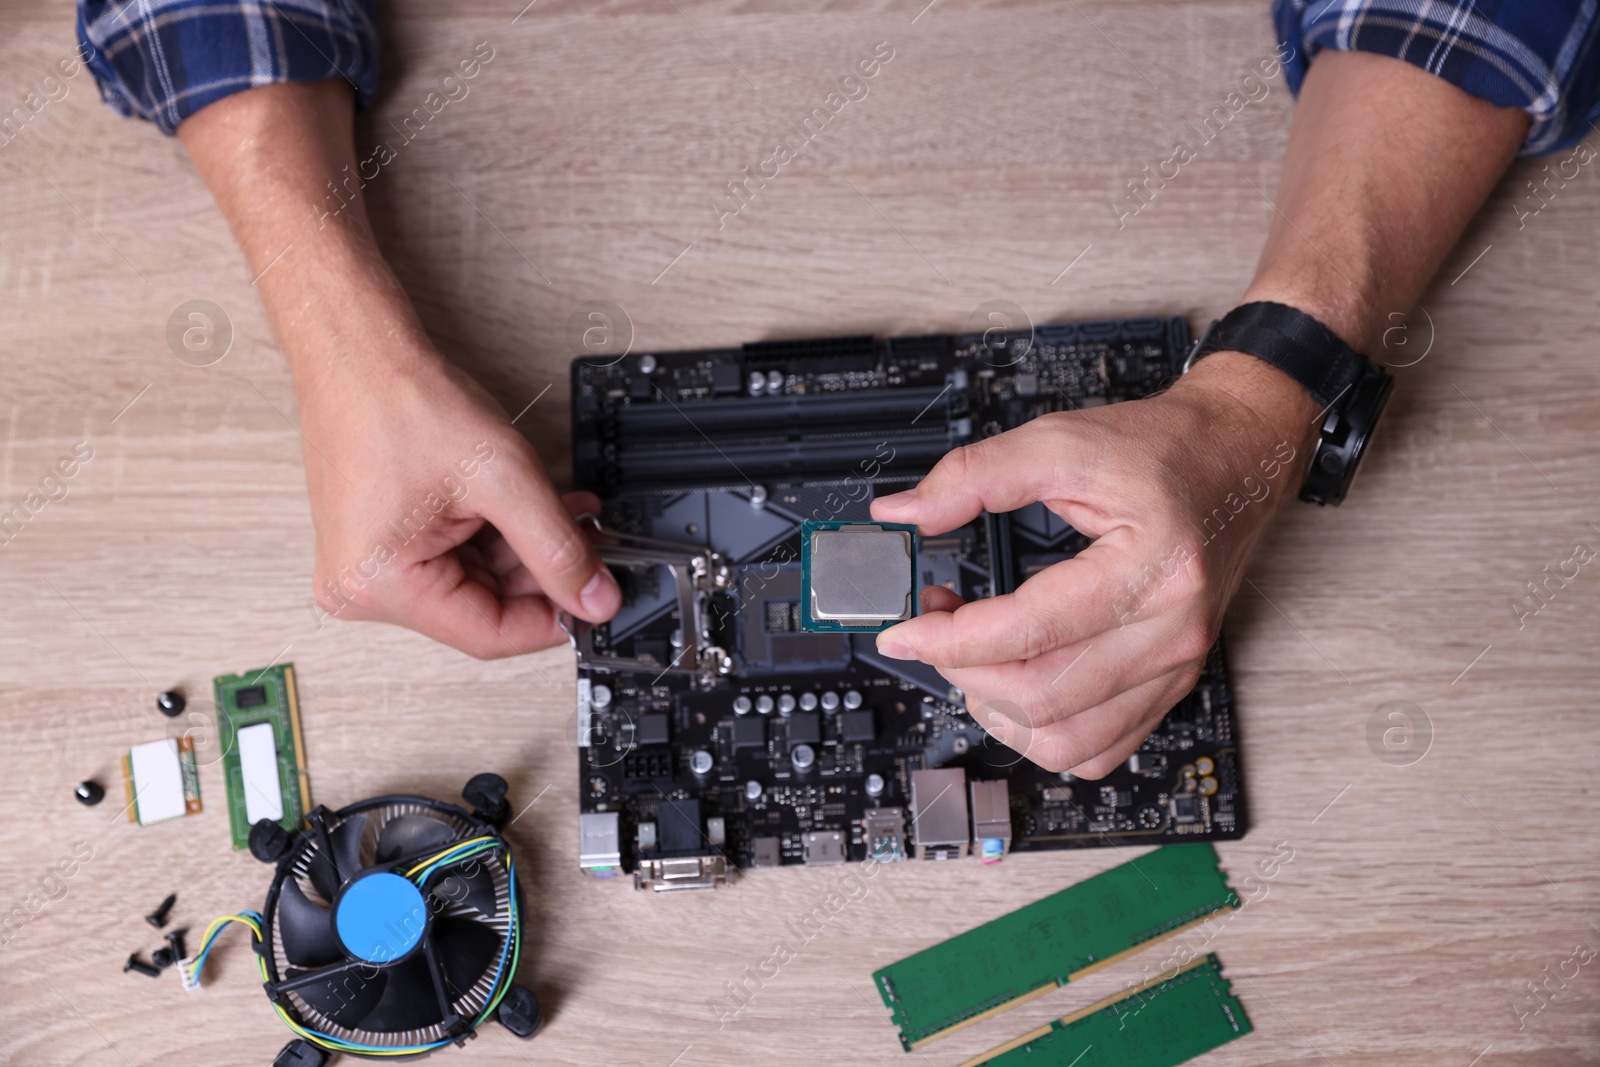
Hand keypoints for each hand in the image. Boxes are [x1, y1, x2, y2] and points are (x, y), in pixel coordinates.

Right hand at [301, 345, 619, 657]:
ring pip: (477, 582)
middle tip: (594, 548)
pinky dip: (500, 536)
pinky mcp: (382, 545)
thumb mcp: (504, 478)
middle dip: (544, 575)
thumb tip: (594, 599)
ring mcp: (369, 567)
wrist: (358, 353)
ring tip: (572, 518)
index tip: (595, 602)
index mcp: (379, 583)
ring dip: (528, 551)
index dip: (554, 619)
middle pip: (483, 609)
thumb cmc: (400, 399)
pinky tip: (537, 511)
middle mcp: (363, 587)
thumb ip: (558, 546)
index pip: (489, 634)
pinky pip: (456, 558)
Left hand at [869, 352, 1317, 775]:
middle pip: (1041, 697)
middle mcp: (1172, 632)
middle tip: (937, 626)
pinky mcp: (1172, 683)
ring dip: (998, 712)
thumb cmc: (1162, 451)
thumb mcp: (1062, 441)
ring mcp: (1177, 666)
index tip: (902, 628)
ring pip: (1067, 742)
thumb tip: (903, 512)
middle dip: (963, 670)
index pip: (1028, 633)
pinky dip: (1044, 735)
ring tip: (974, 660)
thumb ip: (975, 475)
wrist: (1236, 458)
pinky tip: (1018, 689)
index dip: (948, 639)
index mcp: (1151, 570)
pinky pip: (1100, 750)